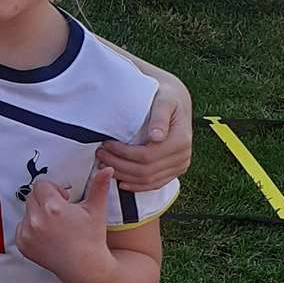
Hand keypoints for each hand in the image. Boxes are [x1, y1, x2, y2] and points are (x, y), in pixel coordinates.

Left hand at [15, 167, 115, 282]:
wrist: (86, 267)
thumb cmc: (92, 238)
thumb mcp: (96, 210)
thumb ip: (99, 186)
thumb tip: (106, 168)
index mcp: (53, 207)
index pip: (42, 185)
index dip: (55, 190)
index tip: (65, 199)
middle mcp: (37, 219)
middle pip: (33, 196)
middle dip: (45, 200)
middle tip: (61, 212)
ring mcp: (28, 233)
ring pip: (27, 211)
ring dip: (38, 213)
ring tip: (56, 225)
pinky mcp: (23, 244)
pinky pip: (21, 226)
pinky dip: (31, 228)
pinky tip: (48, 235)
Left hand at [97, 75, 191, 190]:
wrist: (176, 101)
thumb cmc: (166, 97)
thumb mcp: (164, 100)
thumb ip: (159, 117)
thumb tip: (156, 137)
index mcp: (181, 140)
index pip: (147, 155)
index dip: (124, 153)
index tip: (106, 144)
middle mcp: (183, 157)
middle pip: (146, 171)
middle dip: (119, 165)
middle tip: (100, 155)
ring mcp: (180, 166)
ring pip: (148, 180)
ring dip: (124, 176)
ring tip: (105, 165)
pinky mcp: (175, 171)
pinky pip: (154, 184)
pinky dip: (136, 185)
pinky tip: (121, 181)